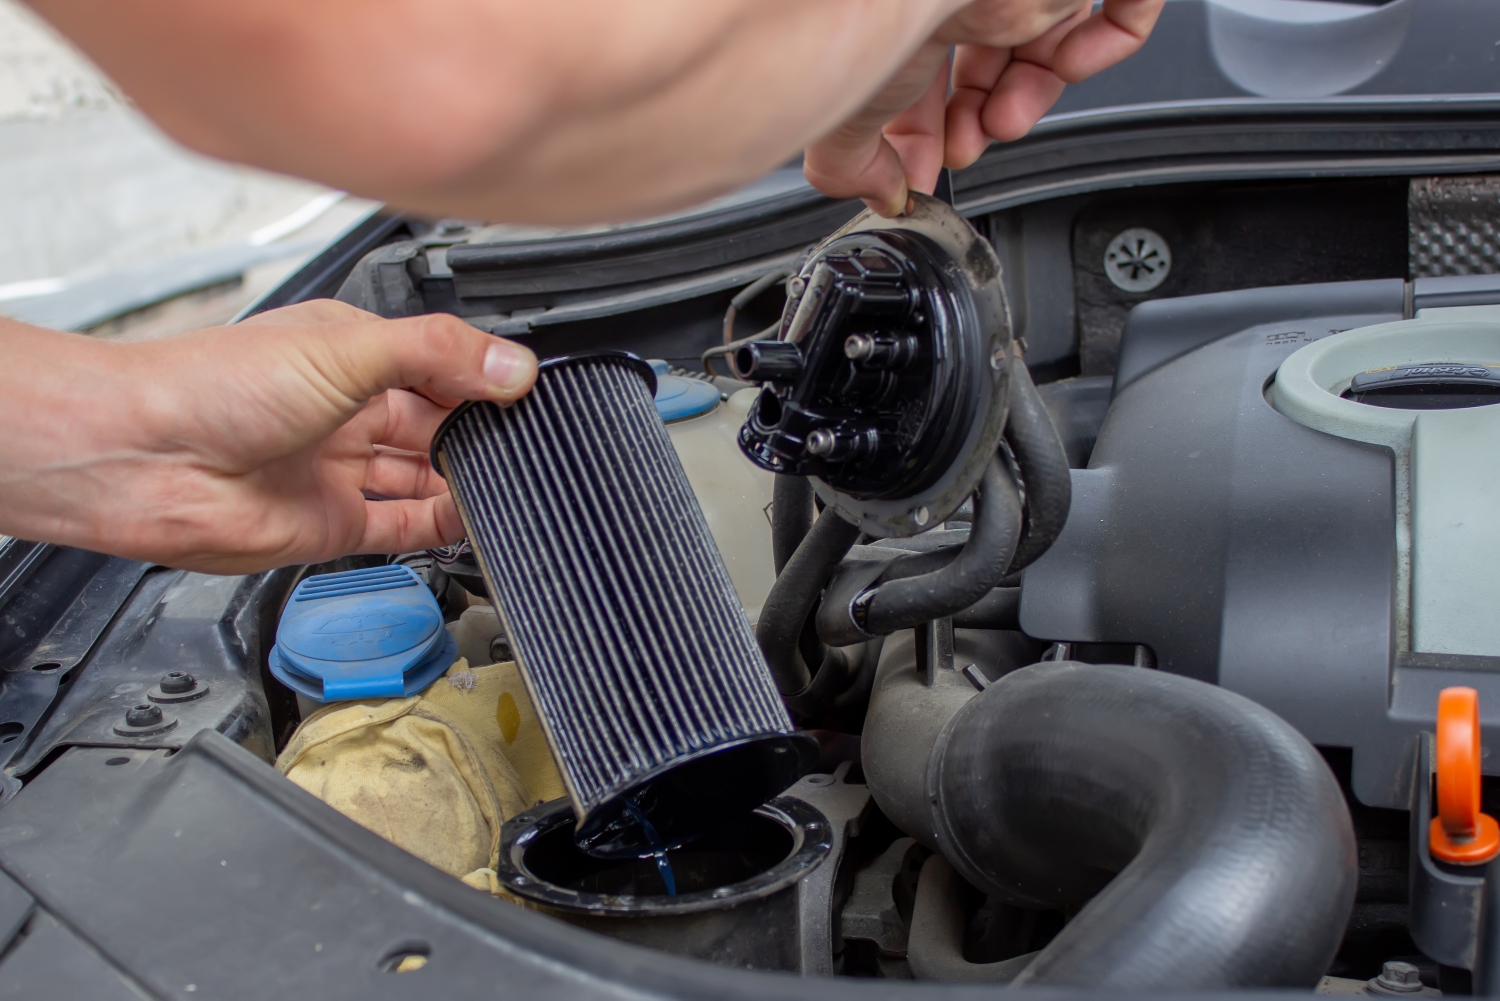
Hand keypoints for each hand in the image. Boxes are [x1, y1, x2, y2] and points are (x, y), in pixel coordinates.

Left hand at [0, 300, 536, 573]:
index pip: (440, 361)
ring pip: (426, 476)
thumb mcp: (347, 347)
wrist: (147, 458)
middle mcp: (348, 407)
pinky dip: (444, 525)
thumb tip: (511, 364)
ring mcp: (340, 467)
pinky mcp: (334, 523)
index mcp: (351, 351)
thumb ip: (437, 353)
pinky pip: (405, 526)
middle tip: (528, 439)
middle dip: (483, 430)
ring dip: (467, 479)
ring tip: (513, 480)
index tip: (526, 388)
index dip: (482, 375)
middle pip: (439, 421)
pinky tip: (476, 519)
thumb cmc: (214, 385)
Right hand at [804, 0, 1164, 215]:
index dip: (924, 129)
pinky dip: (1111, 41)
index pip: (921, 67)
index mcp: (902, 7)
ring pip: (1051, 31)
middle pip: (988, 54)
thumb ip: (851, 162)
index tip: (917, 172)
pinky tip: (1070, 65)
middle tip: (963, 149)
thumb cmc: (860, 15)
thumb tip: (880, 194)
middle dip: (977, 119)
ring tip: (1007, 122)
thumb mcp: (842, 108)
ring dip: (1035, 96)